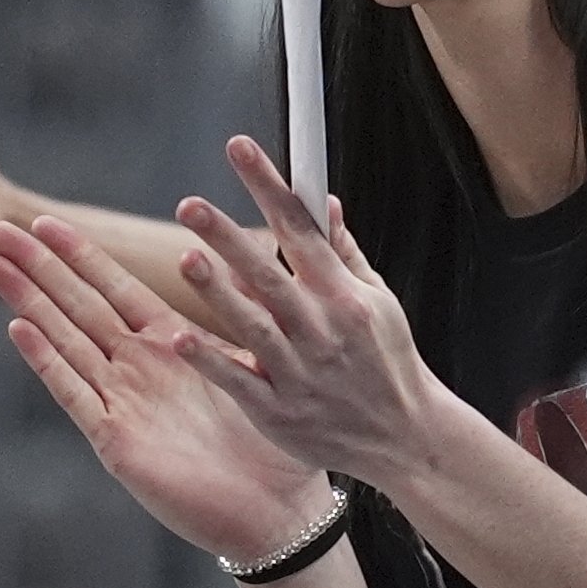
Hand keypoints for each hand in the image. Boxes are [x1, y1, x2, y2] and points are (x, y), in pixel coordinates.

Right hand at [0, 214, 331, 562]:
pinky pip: (75, 393)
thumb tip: (255, 255)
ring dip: (30, 303)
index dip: (79, 254)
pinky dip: (47, 360)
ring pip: (66, 341)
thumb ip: (248, 314)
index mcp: (171, 344)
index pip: (114, 287)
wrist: (278, 512)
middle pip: (77, 306)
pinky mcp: (117, 441)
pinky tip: (20, 328)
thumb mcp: (262, 366)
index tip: (44, 221)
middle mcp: (138, 368)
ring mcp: (122, 403)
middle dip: (38, 267)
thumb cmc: (276, 444)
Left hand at [164, 138, 448, 491]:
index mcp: (343, 295)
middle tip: (190, 205)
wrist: (405, 438)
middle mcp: (321, 328)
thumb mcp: (380, 302)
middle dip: (230, 237)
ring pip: (253, 325)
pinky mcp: (280, 411)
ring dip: (219, 292)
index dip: (268, 186)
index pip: (299, 228)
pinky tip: (181, 339)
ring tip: (187, 259)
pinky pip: (241, 382)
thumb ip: (344, 253)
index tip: (238, 148)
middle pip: (269, 274)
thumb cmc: (388, 362)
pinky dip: (213, 360)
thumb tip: (323, 203)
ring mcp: (300, 371)